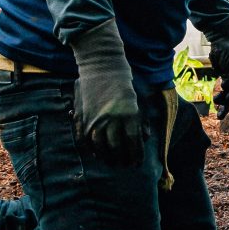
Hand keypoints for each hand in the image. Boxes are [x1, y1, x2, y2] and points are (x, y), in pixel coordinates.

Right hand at [68, 22, 142, 157]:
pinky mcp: (83, 116)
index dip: (136, 156)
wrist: (102, 64)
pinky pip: (85, 139)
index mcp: (129, 114)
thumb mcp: (140, 98)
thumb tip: (145, 138)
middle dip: (122, 160)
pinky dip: (90, 150)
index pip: (133, 144)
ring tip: (112, 162)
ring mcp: (95, 118)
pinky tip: (96, 154)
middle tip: (125, 165)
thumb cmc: (125, 80)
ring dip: (107, 158)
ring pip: (100, 147)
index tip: (137, 163)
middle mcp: (112, 119)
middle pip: (117, 148)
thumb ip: (143, 120)